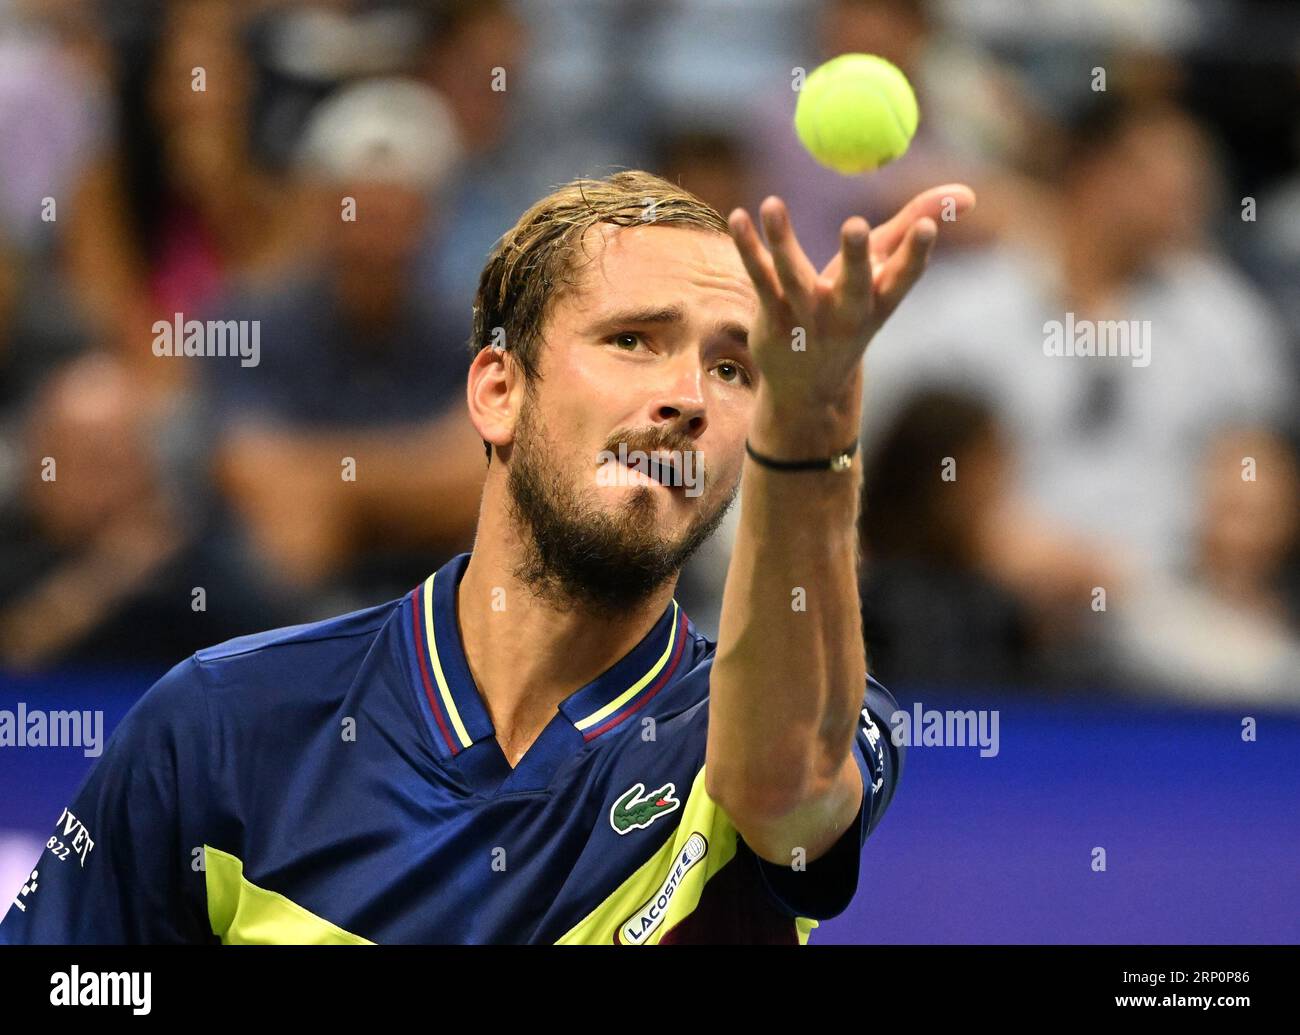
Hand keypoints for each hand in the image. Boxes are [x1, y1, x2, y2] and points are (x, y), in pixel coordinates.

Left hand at [728, 184, 975, 409]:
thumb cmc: (854, 313)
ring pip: (794, 276)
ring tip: (773, 203)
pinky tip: (739, 217)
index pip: (905, 278)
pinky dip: (748, 247)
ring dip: (783, 240)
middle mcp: (846, 314)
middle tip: (857, 225)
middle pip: (854, 284)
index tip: (927, 226)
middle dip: (858, 257)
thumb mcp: (885, 275)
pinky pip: (759, 278)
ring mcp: (807, 319)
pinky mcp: (773, 319)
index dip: (916, 253)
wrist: (809, 387)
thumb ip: (916, 227)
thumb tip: (969, 193)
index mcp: (880, 302)